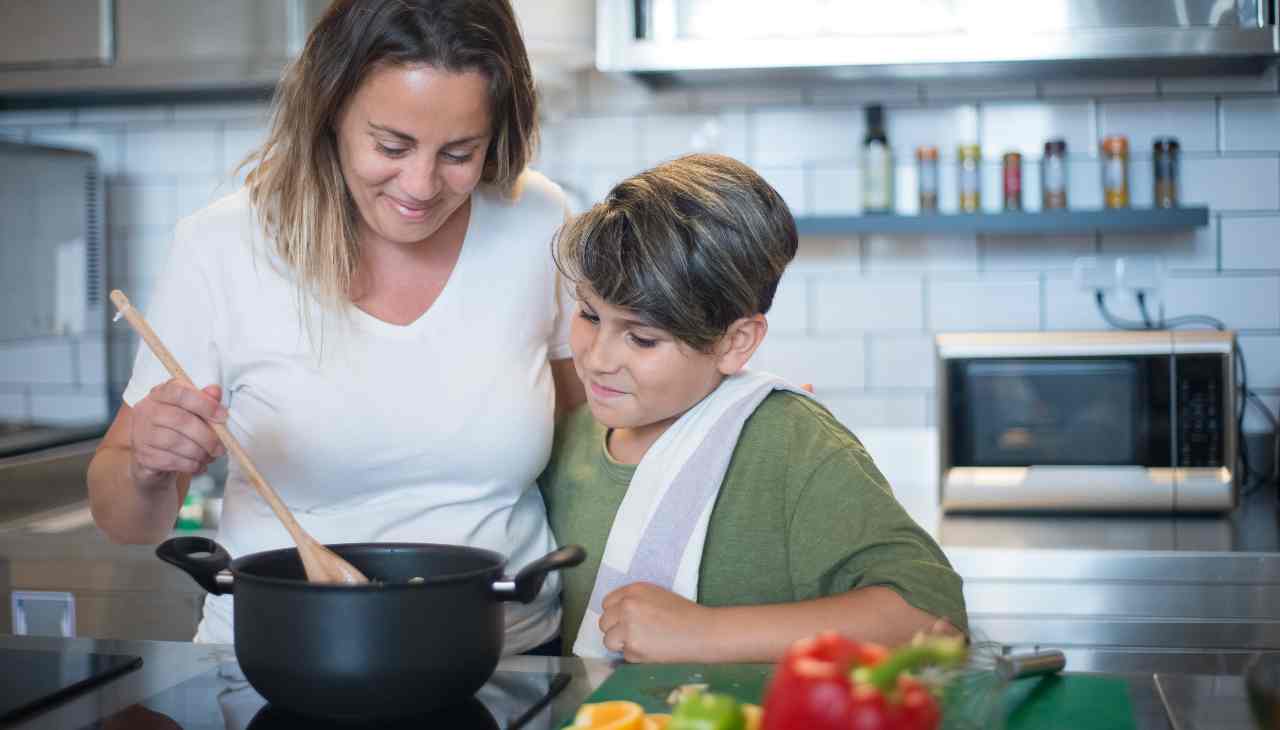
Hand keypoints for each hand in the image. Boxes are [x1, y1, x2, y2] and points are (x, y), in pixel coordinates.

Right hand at [129, 380, 226, 486]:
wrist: (152, 455)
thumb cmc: (175, 428)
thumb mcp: (189, 410)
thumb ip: (203, 399)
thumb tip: (216, 391)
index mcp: (160, 394)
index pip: (180, 393)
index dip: (204, 403)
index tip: (223, 416)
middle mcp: (147, 411)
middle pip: (180, 420)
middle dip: (206, 436)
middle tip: (220, 448)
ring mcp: (142, 434)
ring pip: (176, 442)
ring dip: (199, 453)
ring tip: (210, 457)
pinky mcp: (144, 455)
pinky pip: (171, 461)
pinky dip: (191, 465)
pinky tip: (199, 466)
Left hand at [599, 582, 713, 662]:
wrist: (702, 632)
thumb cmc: (685, 614)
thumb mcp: (657, 595)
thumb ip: (634, 600)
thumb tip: (616, 614)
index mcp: (634, 590)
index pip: (607, 603)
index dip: (615, 614)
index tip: (623, 620)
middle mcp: (627, 606)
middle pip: (604, 622)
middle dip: (615, 630)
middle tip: (634, 634)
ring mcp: (628, 627)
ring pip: (609, 640)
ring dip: (622, 644)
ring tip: (643, 642)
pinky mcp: (633, 648)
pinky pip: (624, 655)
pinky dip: (635, 656)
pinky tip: (653, 650)